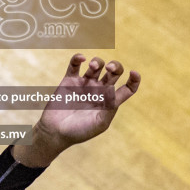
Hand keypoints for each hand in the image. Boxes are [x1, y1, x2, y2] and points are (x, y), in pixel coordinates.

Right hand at [16, 54, 140, 166]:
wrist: (55, 132)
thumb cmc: (79, 131)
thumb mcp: (100, 123)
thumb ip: (109, 108)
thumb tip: (113, 90)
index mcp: (109, 101)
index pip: (127, 89)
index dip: (133, 80)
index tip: (134, 73)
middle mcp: (99, 90)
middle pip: (113, 72)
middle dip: (115, 66)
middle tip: (110, 68)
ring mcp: (84, 84)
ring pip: (96, 65)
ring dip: (98, 62)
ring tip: (93, 66)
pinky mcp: (69, 81)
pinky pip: (75, 65)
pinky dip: (78, 58)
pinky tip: (82, 58)